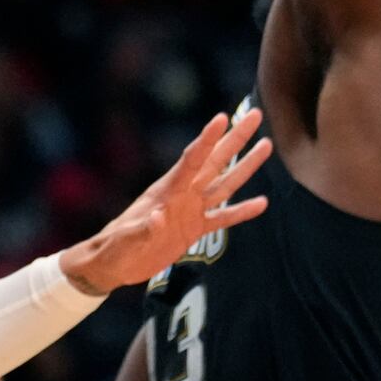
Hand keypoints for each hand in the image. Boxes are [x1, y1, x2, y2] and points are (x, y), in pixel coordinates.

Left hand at [59, 109, 269, 295]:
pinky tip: (262, 203)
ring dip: (245, 166)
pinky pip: (224, 217)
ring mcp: (192, 210)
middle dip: (235, 139)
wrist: (115, 264)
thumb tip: (160, 217)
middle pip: (215, 161)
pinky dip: (242, 211)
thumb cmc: (115, 247)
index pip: (192, 159)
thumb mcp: (127, 239)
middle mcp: (183, 194)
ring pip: (225, 184)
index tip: (223, 117)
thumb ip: (144, 229)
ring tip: (266, 145)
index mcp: (167, 190)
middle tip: (255, 115)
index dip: (207, 139)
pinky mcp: (196, 229)